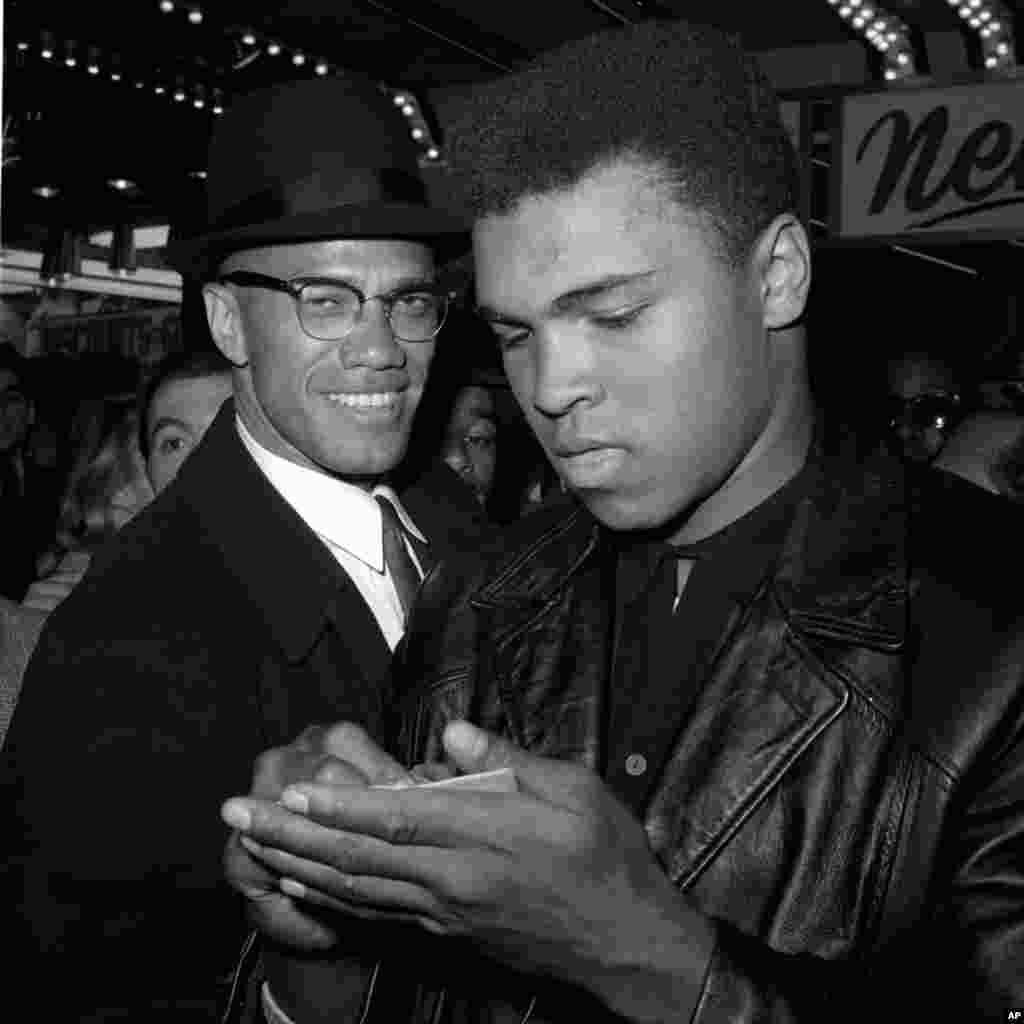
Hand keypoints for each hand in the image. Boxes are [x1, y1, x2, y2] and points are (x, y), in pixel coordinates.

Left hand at [225, 722, 713, 1015]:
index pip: (395, 819)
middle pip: (356, 858)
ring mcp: (444, 913)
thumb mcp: (575, 790)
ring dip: (295, 866)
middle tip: (237, 813)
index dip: (336, 807)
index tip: (288, 791)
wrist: (627, 944)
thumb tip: (451, 735)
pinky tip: (298, 891)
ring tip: (250, 845)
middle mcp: (452, 880)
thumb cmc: (607, 857)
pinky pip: (375, 916)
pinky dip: (329, 902)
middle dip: (290, 835)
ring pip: (355, 890)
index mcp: (485, 838)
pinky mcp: (446, 932)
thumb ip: (508, 760)